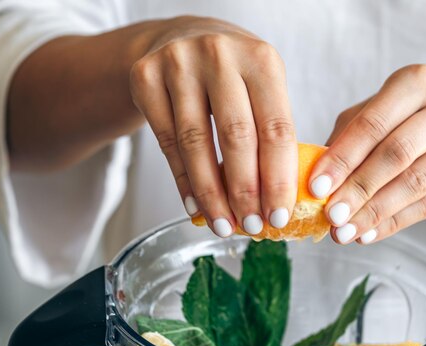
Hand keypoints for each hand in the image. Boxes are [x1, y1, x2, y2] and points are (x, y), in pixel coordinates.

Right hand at [130, 16, 296, 236]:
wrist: (180, 38)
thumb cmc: (232, 74)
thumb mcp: (261, 87)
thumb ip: (270, 133)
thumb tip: (277, 200)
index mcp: (261, 59)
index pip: (276, 128)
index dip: (279, 178)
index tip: (280, 216)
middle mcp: (220, 55)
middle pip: (236, 137)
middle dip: (246, 192)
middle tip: (253, 227)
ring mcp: (178, 64)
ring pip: (196, 144)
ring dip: (211, 194)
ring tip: (223, 225)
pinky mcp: (145, 78)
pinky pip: (166, 142)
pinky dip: (183, 181)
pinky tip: (195, 207)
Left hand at [310, 64, 425, 243]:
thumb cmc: (402, 125)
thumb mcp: (372, 120)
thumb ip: (345, 143)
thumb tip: (314, 183)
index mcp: (417, 80)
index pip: (373, 124)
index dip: (342, 158)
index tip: (315, 187)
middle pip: (396, 154)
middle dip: (358, 189)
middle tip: (330, 216)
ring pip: (415, 182)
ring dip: (374, 212)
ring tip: (343, 232)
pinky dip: (395, 222)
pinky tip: (369, 234)